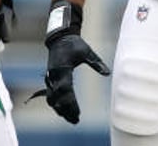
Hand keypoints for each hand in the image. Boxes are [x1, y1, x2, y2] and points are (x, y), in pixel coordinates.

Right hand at [38, 0, 110, 123]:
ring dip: (60, 109)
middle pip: (57, 98)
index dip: (71, 103)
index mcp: (62, 69)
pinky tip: (64, 111)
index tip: (78, 113)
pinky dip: (56, 103)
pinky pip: (51, 94)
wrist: (59, 38)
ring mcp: (50, 78)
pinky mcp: (49, 79)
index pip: (66, 90)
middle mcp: (54, 76)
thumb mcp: (86, 52)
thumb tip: (108, 73)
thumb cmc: (74, 44)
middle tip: (76, 120)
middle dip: (66, 110)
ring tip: (71, 118)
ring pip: (52, 98)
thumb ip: (96, 63)